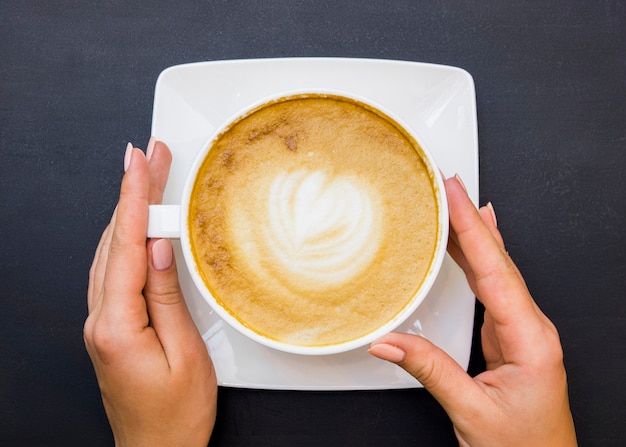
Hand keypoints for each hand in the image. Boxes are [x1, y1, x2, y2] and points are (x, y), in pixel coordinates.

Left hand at [84, 139, 216, 446]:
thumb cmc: (175, 415)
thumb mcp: (185, 354)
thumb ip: (166, 297)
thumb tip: (158, 247)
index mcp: (116, 324)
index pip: (125, 244)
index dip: (134, 197)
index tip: (140, 160)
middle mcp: (100, 320)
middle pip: (114, 240)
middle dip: (131, 191)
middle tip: (149, 154)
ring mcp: (101, 322)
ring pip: (110, 251)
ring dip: (127, 211)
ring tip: (146, 177)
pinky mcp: (110, 326)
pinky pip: (113, 270)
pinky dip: (124, 238)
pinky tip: (136, 225)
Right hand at [369, 175, 576, 445]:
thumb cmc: (524, 446)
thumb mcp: (471, 411)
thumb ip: (429, 371)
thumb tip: (388, 341)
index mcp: (530, 339)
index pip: (495, 270)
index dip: (473, 228)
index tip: (457, 194)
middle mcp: (531, 327)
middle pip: (498, 261)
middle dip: (472, 219)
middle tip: (449, 185)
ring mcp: (522, 329)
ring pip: (495, 269)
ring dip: (474, 235)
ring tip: (454, 203)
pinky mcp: (510, 335)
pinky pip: (490, 287)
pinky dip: (477, 259)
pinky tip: (471, 244)